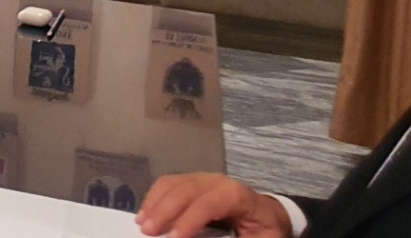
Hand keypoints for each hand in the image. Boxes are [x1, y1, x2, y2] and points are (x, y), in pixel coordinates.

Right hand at [136, 173, 294, 237]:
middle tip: (147, 232)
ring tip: (142, 223)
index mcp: (237, 196)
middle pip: (185, 190)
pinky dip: (154, 197)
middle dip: (164, 211)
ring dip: (154, 203)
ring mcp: (203, 178)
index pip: (209, 204)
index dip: (189, 220)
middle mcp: (217, 181)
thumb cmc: (264, 231)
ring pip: (173, 184)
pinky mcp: (192, 180)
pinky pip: (168, 183)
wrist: (268, 215)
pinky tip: (145, 212)